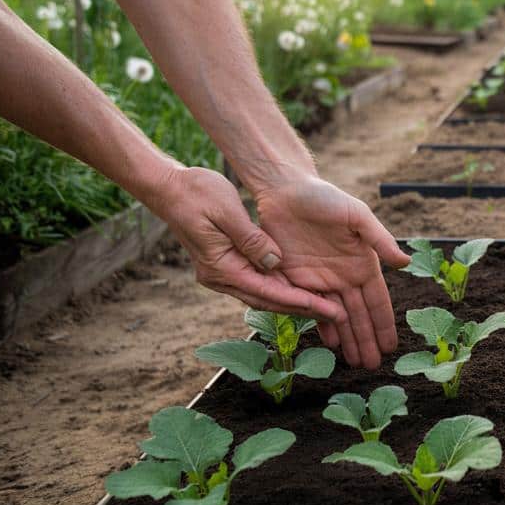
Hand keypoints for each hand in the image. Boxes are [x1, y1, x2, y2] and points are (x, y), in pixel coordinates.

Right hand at [149, 167, 346, 321]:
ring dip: (292, 301)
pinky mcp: (223, 265)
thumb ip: (252, 239)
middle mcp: (219, 277)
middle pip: (268, 301)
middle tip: (337, 316)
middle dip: (302, 309)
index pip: (268, 292)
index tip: (328, 309)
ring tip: (325, 307)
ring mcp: (220, 273)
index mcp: (221, 267)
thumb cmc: (196, 193)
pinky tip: (300, 288)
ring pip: (262, 294)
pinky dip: (278, 287)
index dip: (300, 302)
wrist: (167, 188)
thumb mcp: (228, 211)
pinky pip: (256, 282)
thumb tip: (275, 262)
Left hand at [254, 176, 409, 368]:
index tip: (392, 346)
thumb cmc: (324, 198)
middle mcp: (344, 276)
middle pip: (358, 315)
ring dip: (348, 339)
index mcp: (363, 263)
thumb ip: (379, 240)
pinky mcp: (297, 279)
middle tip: (373, 366)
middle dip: (367, 340)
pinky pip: (311, 309)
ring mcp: (321, 280)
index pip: (377, 301)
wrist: (285, 190)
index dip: (384, 324)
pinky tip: (330, 344)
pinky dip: (321, 327)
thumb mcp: (357, 215)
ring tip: (356, 362)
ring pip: (337, 317)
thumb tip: (405, 263)